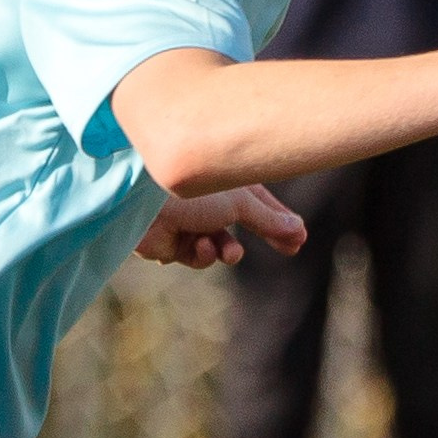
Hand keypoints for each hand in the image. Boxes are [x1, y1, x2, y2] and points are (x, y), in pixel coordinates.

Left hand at [135, 185, 308, 269]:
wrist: (138, 201)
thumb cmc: (188, 190)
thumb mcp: (240, 203)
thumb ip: (269, 220)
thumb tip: (298, 231)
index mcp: (223, 180)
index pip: (260, 201)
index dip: (280, 219)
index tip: (299, 236)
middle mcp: (207, 198)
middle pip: (245, 222)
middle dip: (265, 235)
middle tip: (291, 249)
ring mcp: (188, 220)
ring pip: (221, 245)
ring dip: (229, 250)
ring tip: (230, 252)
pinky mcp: (170, 242)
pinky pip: (197, 256)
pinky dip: (202, 255)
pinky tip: (200, 246)